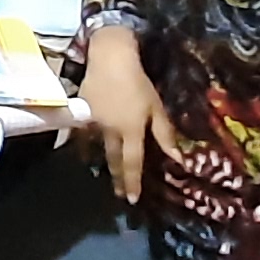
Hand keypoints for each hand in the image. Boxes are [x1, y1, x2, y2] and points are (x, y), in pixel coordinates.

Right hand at [81, 26, 181, 203]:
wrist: (109, 59)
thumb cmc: (138, 82)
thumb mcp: (157, 107)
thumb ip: (165, 134)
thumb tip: (178, 159)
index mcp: (131, 131)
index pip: (133, 163)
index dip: (133, 182)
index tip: (132, 200)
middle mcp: (111, 132)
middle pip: (114, 161)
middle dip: (118, 179)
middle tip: (120, 194)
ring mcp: (93, 124)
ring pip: (97, 149)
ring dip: (102, 163)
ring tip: (105, 175)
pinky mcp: (82, 113)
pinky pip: (84, 135)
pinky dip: (86, 145)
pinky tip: (86, 149)